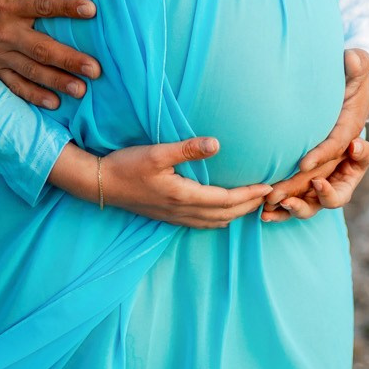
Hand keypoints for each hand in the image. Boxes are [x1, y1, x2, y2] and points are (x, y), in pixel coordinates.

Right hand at [0, 0, 98, 108]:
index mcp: (8, 4)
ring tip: (81, 90)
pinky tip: (53, 103)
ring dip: (56, 81)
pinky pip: (12, 85)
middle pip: (41, 48)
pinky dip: (32, 95)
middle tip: (95, 69)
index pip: (43, 6)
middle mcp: (4, 32)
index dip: (66, 7)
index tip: (91, 9)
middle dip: (69, 60)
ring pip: (31, 70)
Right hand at [50, 138, 271, 228]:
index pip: (226, 199)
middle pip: (224, 215)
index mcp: (183, 196)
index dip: (249, 195)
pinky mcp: (166, 216)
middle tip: (268, 198)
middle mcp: (181, 211)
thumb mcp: (157, 153)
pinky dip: (217, 219)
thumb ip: (188, 149)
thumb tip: (217, 144)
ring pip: (213, 222)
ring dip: (234, 215)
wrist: (99, 184)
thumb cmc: (127, 165)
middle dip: (248, 207)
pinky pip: (200, 224)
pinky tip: (221, 213)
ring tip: (251, 206)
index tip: (268, 188)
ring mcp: (174, 217)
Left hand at [261, 49, 368, 221]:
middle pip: (330, 183)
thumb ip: (357, 63)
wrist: (350, 93)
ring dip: (296, 206)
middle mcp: (344, 159)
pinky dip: (287, 209)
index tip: (303, 164)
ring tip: (272, 208)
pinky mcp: (315, 177)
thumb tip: (353, 59)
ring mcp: (330, 171)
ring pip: (317, 199)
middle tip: (281, 195)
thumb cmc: (352, 79)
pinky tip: (264, 214)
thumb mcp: (358, 68)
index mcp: (352, 134)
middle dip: (307, 192)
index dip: (322, 156)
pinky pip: (304, 200)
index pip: (338, 147)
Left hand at [268, 137, 368, 221]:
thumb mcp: (361, 149)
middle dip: (297, 207)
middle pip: (310, 208)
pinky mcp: (292, 191)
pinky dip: (272, 206)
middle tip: (285, 202)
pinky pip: (282, 203)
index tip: (317, 181)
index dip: (326, 193)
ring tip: (266, 210)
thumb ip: (361, 151)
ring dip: (280, 211)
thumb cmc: (351, 147)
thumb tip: (355, 146)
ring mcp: (306, 196)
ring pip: (293, 208)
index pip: (336, 199)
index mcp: (342, 190)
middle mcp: (322, 197)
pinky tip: (260, 207)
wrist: (337, 140)